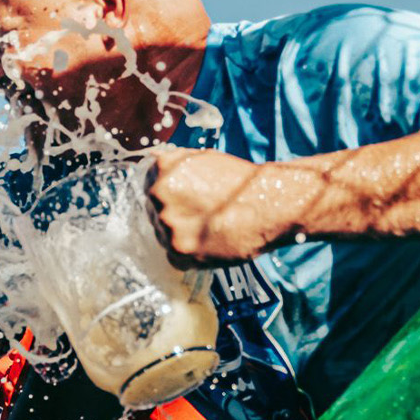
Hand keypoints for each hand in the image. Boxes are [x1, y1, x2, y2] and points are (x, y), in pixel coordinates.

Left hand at [145, 148, 290, 262]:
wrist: (269, 203)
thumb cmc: (241, 182)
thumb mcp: (204, 160)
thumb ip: (176, 166)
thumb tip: (154, 166)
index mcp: (162, 169)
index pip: (149, 187)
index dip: (170, 197)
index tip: (185, 202)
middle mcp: (159, 194)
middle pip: (155, 212)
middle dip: (175, 216)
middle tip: (203, 217)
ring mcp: (167, 223)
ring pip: (163, 236)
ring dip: (183, 237)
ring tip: (210, 229)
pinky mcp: (180, 249)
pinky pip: (175, 258)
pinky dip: (191, 256)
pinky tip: (211, 242)